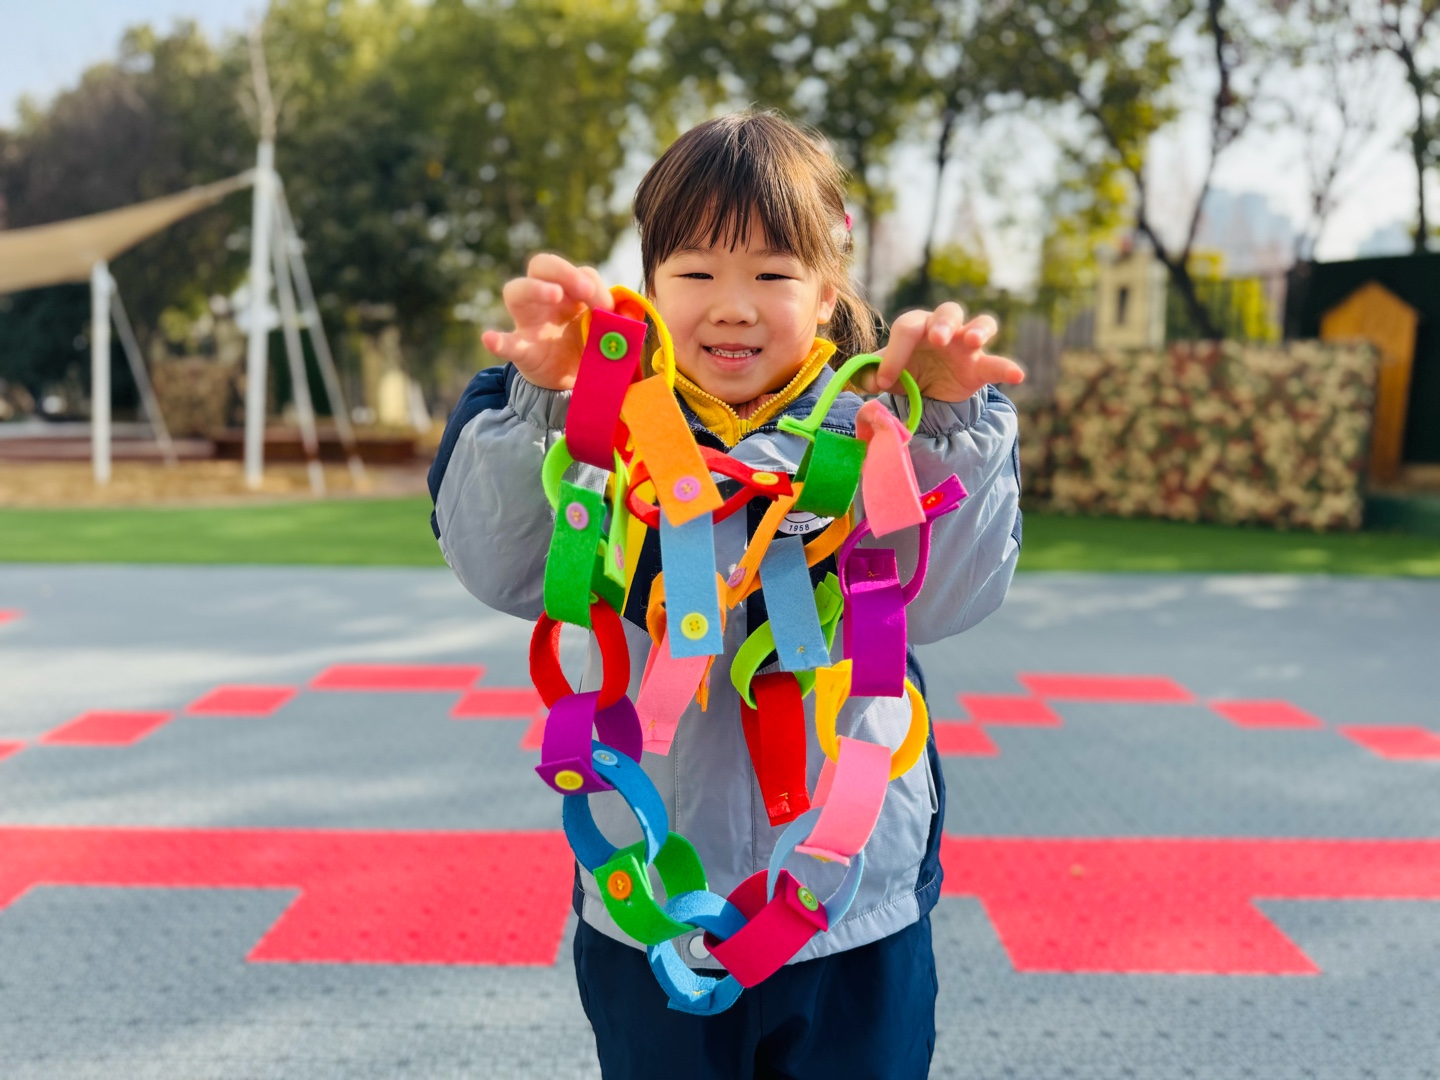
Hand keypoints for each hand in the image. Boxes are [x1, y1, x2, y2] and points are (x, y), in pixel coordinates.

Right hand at [481, 253, 612, 391]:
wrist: (572, 383)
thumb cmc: (589, 348)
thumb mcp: (608, 333)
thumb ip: (618, 322)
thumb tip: (630, 315)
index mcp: (571, 292)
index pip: (579, 273)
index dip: (593, 283)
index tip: (608, 306)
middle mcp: (546, 300)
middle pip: (541, 265)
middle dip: (563, 270)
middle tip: (584, 290)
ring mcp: (529, 322)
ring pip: (516, 291)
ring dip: (535, 288)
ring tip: (554, 294)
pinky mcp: (522, 350)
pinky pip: (506, 343)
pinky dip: (497, 341)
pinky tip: (491, 338)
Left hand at [857, 303, 1024, 401]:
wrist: (928, 393)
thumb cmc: (905, 373)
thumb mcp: (885, 375)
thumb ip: (869, 375)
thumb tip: (862, 379)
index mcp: (917, 327)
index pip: (907, 329)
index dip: (894, 353)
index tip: (884, 381)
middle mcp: (944, 329)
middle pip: (949, 311)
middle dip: (944, 323)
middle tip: (938, 339)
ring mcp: (966, 345)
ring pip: (981, 323)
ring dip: (979, 329)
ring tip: (974, 340)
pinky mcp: (980, 366)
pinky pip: (997, 363)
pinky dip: (1008, 368)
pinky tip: (1018, 376)